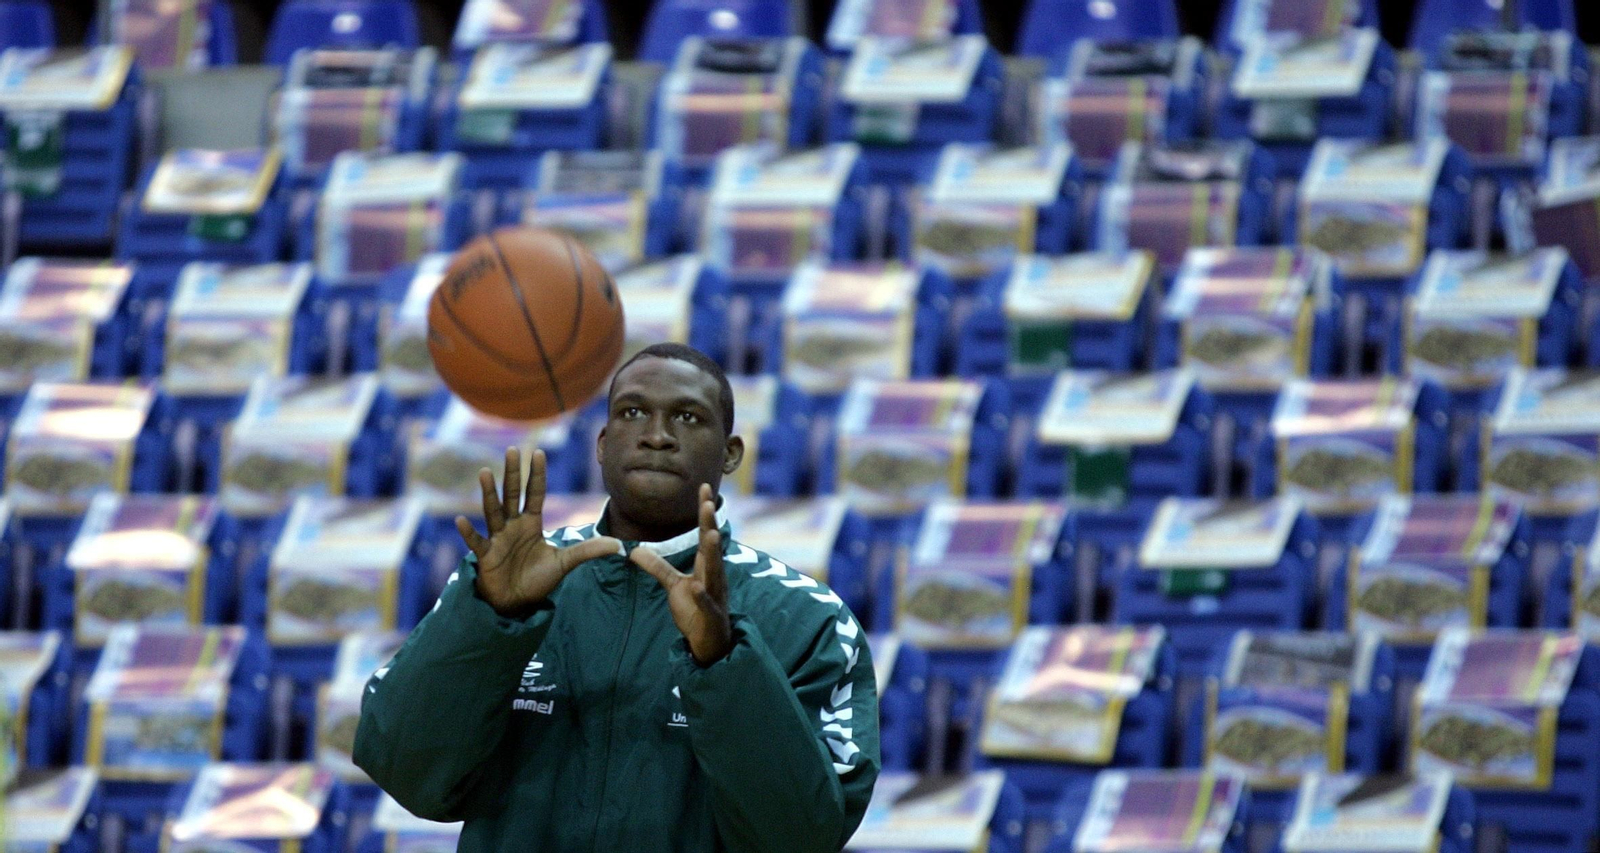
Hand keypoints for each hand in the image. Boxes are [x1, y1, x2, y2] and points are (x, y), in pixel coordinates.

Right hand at [455, 447, 621, 617]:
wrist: (517, 603)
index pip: (535, 494)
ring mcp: (498, 538)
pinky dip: (468, 532)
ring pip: (493, 511)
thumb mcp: (565, 563)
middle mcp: (513, 526)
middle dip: (513, 474)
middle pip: (513, 495)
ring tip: (485, 472)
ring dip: (489, 493)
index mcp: (531, 524)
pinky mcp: (486, 556)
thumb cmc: (537, 579)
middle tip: (512, 450)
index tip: (538, 452)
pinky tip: (460, 520)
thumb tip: (618, 546)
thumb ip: (587, 551)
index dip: (537, 475)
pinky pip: (477, 541)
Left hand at [629, 484, 731, 665]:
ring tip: (711, 534)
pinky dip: (702, 594)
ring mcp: (713, 593)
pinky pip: (705, 602)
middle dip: (710, 523)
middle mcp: (713, 575)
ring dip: (713, 552)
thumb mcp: (673, 585)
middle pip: (711, 545)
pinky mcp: (710, 613)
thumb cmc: (696, 610)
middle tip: (708, 502)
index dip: (704, 512)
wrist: (711, 641)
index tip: (704, 488)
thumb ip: (656, 567)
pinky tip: (697, 586)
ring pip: (714, 570)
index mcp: (705, 565)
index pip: (705, 533)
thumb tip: (633, 550)